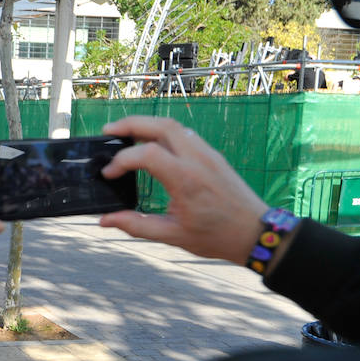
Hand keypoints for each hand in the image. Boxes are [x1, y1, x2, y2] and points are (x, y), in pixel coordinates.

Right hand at [98, 116, 267, 263]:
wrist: (255, 232)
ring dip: (146, 125)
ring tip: (124, 135)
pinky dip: (162, 132)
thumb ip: (136, 226)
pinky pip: (184, 134)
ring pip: (173, 125)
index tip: (109, 174)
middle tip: (107, 131)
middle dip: (129, 124)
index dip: (121, 161)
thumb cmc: (217, 236)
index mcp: (186, 180)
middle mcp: (197, 159)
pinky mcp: (212, 155)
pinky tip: (150, 144)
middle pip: (160, 125)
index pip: (146, 154)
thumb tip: (104, 221)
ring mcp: (207, 153)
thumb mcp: (172, 235)